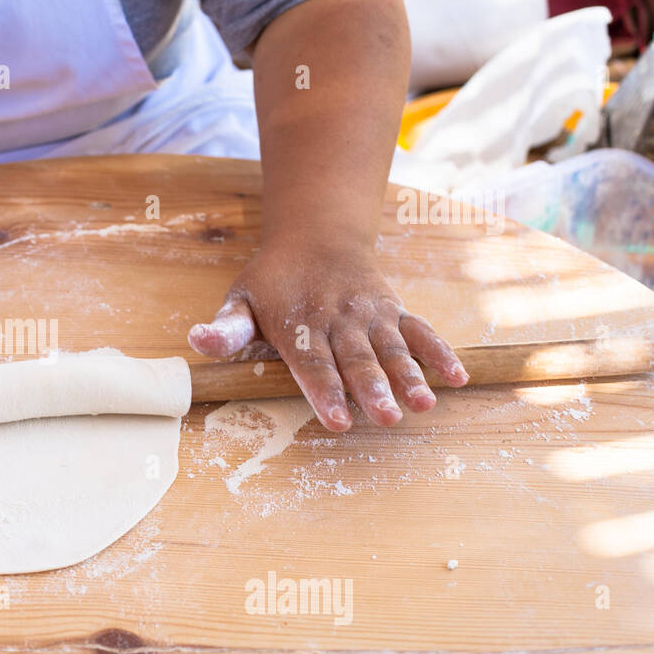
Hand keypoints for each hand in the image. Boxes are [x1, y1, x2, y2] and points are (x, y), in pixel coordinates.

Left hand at [188, 237, 467, 431]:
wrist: (316, 234)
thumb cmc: (274, 280)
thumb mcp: (241, 298)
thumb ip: (226, 328)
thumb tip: (197, 342)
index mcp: (300, 324)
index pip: (312, 364)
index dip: (324, 392)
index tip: (336, 420)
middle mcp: (339, 320)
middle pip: (357, 360)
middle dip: (373, 389)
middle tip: (387, 417)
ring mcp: (370, 315)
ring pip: (391, 348)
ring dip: (410, 376)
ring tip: (424, 404)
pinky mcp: (394, 311)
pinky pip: (419, 331)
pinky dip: (438, 352)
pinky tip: (456, 377)